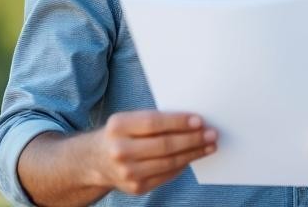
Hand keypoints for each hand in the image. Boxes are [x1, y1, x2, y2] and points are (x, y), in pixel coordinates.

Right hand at [87, 111, 216, 194]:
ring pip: (169, 162)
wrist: (95, 161)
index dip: (179, 122)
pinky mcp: (136, 187)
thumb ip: (154, 120)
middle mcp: (120, 150)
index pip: (154, 123)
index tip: (199, 120)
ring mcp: (127, 172)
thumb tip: (192, 122)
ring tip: (209, 145)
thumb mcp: (128, 120)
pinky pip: (167, 175)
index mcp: (118, 126)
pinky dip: (183, 165)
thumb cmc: (120, 135)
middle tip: (212, 134)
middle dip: (192, 139)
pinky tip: (193, 157)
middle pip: (164, 145)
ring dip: (193, 153)